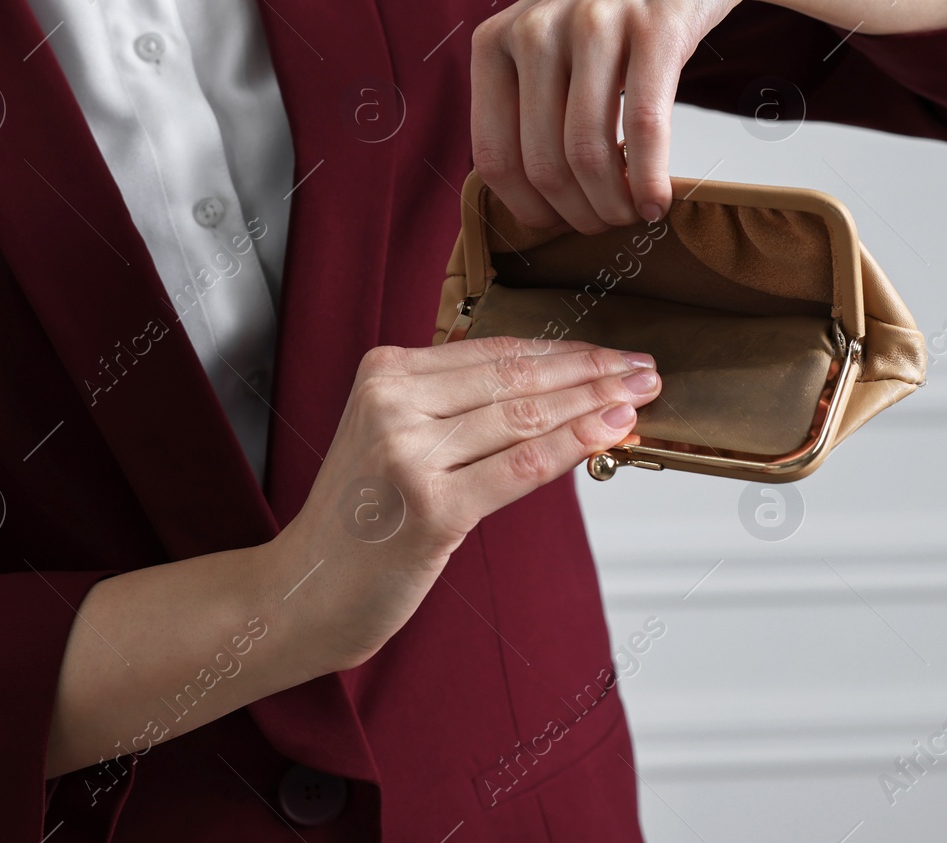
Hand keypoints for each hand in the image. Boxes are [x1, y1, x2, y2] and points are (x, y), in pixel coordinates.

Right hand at [266, 337, 661, 675]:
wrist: (302, 594)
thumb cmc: (361, 520)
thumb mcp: (395, 439)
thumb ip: (456, 407)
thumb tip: (555, 387)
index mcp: (384, 372)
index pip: (495, 353)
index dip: (563, 351)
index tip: (612, 354)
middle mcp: (392, 402)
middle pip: (516, 379)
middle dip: (591, 373)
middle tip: (643, 371)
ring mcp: (408, 455)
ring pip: (524, 418)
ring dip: (593, 405)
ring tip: (638, 398)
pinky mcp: (430, 508)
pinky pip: (520, 467)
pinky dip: (572, 447)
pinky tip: (608, 432)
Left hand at [470, 0, 946, 233]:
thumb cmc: (621, 6)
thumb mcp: (552, 41)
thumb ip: (528, 104)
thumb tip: (529, 201)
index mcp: (496, 42)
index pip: (495, 158)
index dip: (531, 210)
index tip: (563, 226)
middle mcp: (535, 29)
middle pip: (545, 164)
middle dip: (580, 215)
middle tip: (609, 225)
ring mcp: (595, 24)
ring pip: (590, 153)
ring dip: (615, 204)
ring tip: (635, 214)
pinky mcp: (655, 25)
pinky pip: (645, 127)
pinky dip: (650, 179)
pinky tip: (659, 201)